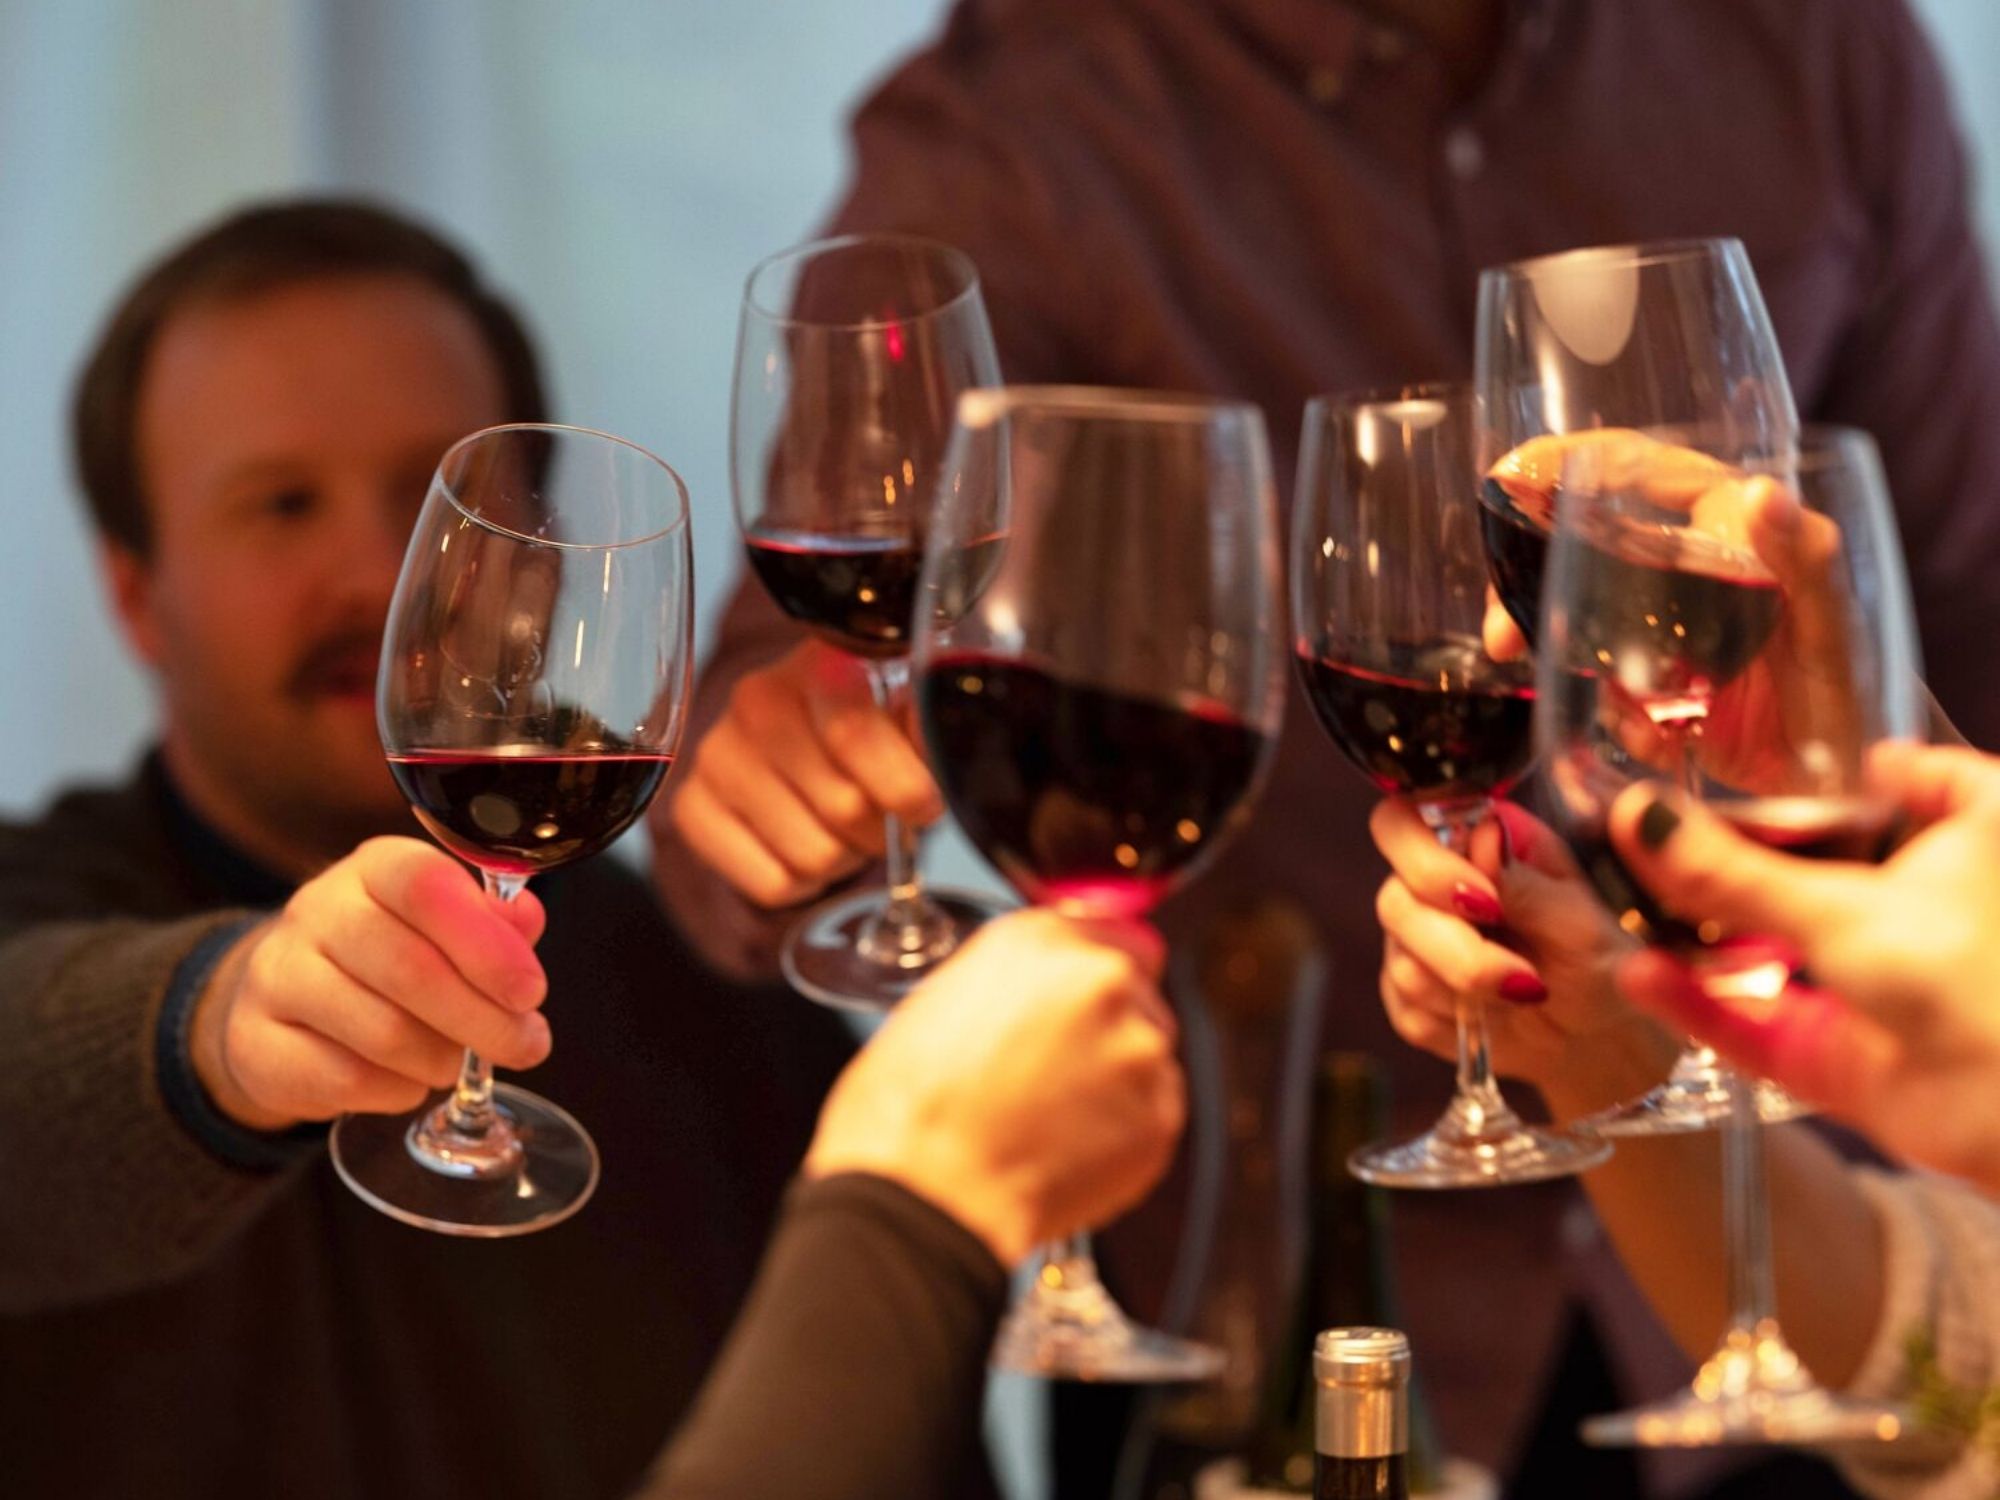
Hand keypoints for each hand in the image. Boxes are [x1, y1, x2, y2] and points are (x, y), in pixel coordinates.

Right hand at [191, 837, 551, 1130]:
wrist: (288, 1002)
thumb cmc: (391, 957)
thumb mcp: (446, 926)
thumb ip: (494, 924)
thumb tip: (524, 924)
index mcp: (375, 868)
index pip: (426, 886)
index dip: (487, 944)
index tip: (530, 991)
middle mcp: (317, 911)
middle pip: (409, 968)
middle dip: (483, 1018)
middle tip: (526, 1045)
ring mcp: (277, 975)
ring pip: (382, 1031)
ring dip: (442, 1058)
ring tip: (457, 1061)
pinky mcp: (256, 1042)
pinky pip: (346, 1080)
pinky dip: (398, 1090)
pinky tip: (409, 1079)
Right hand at [659, 640, 944, 907]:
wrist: (795, 751)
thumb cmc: (866, 736)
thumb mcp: (909, 719)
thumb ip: (929, 728)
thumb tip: (947, 750)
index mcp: (820, 663)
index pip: (854, 732)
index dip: (903, 787)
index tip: (924, 806)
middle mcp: (757, 699)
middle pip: (841, 805)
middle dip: (878, 829)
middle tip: (877, 818)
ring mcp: (716, 753)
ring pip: (810, 855)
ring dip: (841, 857)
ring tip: (838, 829)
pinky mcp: (691, 808)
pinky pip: (772, 884)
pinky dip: (802, 884)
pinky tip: (800, 844)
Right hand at [804, 909, 1183, 1266]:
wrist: (927, 1193)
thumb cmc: (911, 1108)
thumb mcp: (942, 999)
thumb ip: (1017, 980)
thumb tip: (1044, 995)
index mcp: (1041, 940)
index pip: (1113, 931)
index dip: (1094, 973)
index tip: (1086, 1002)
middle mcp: (1101, 979)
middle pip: (1135, 992)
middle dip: (1104, 1028)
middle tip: (1049, 1074)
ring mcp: (1139, 1048)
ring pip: (1147, 1053)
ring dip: (1117, 1079)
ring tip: (1050, 1119)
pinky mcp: (1162, 1115)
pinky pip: (1156, 1113)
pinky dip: (1125, 1131)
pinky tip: (1068, 1148)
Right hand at [1372, 798, 1676, 1114]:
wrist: (1592, 1034)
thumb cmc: (1595, 963)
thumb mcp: (1582, 925)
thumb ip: (1530, 883)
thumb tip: (1487, 833)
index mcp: (1472, 842)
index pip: (1402, 822)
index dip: (1427, 861)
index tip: (1487, 903)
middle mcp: (1429, 883)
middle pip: (1394, 900)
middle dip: (1459, 949)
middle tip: (1521, 976)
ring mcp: (1411, 940)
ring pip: (1402, 963)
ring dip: (1469, 988)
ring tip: (1524, 993)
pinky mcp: (1404, 993)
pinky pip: (1406, 1008)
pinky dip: (1457, 1019)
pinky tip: (1495, 1014)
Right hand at [1487, 430, 1860, 796]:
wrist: (1846, 793)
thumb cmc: (1852, 701)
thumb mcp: (1832, 632)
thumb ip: (1805, 562)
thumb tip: (1760, 493)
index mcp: (1728, 526)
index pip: (1635, 468)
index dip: (1563, 463)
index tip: (1505, 481)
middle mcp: (1687, 565)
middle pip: (1582, 544)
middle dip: (1528, 587)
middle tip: (1502, 636)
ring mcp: (1662, 626)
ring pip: (1579, 619)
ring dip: (1566, 663)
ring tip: (1606, 711)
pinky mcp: (1650, 685)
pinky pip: (1600, 687)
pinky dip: (1615, 719)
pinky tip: (1657, 741)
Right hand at [1607, 744, 1999, 1192]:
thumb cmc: (1981, 987)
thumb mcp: (1844, 908)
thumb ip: (1732, 871)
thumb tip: (1641, 818)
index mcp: (1973, 846)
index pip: (1927, 782)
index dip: (1868, 766)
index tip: (1801, 754)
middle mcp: (1928, 914)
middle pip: (1824, 867)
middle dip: (1741, 854)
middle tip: (1666, 825)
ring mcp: (1879, 990)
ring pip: (1778, 949)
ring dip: (1700, 931)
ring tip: (1629, 898)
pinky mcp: (1838, 1058)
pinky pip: (1754, 1022)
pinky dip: (1696, 1002)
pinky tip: (1641, 976)